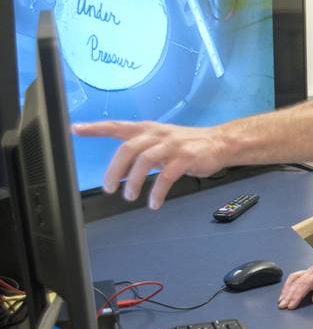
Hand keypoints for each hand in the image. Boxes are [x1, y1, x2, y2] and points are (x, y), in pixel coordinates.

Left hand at [73, 120, 227, 209]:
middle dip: (114, 170)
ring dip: (134, 181)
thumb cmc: (189, 144)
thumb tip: (118, 170)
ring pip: (145, 160)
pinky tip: (154, 202)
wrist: (221, 143)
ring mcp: (173, 145)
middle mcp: (158, 134)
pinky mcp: (187, 158)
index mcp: (148, 130)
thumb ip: (140, 152)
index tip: (76, 129)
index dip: (96, 127)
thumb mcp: (161, 142)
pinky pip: (167, 176)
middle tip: (108, 188)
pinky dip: (157, 192)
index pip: (117, 126)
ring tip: (130, 196)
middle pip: (128, 148)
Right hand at [278, 256, 312, 309]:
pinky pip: (295, 278)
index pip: (306, 284)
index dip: (297, 295)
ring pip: (294, 278)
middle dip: (289, 295)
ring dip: (287, 290)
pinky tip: (286, 293)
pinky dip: (289, 286)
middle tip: (283, 306)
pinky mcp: (309, 273)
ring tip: (281, 301)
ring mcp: (310, 271)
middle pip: (297, 282)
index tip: (291, 305)